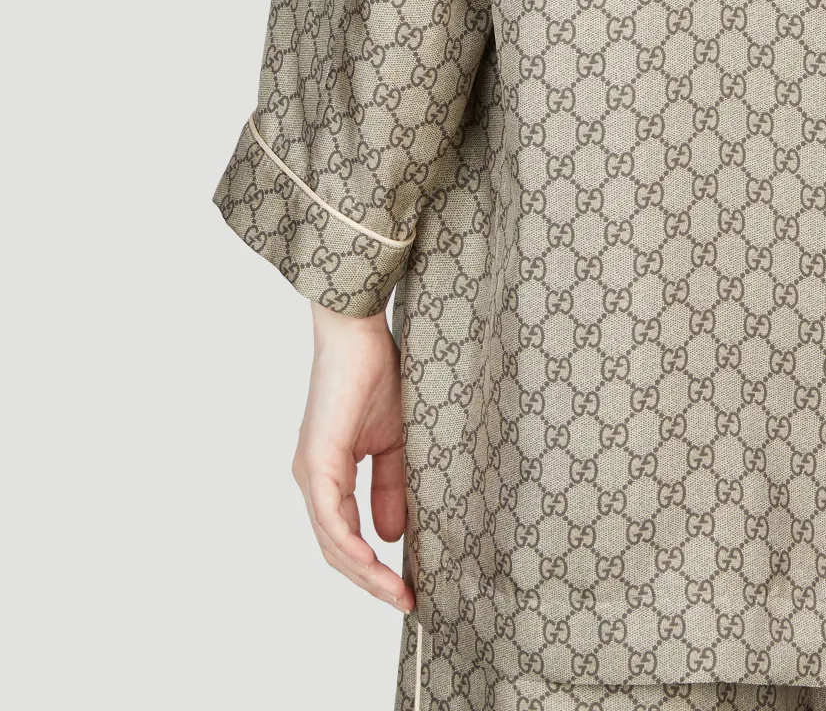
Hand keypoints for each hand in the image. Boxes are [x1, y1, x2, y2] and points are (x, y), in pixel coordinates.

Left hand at [291, 301, 413, 611]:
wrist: (360, 332)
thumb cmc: (377, 375)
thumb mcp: (394, 443)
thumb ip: (389, 489)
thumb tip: (392, 538)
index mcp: (328, 476)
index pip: (345, 538)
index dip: (373, 569)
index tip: (406, 590)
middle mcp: (312, 481)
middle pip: (335, 551)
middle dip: (370, 582)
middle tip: (404, 601)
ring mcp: (310, 473)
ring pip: (331, 542)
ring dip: (364, 573)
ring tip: (397, 591)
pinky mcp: (317, 462)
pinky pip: (330, 519)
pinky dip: (352, 546)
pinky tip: (375, 562)